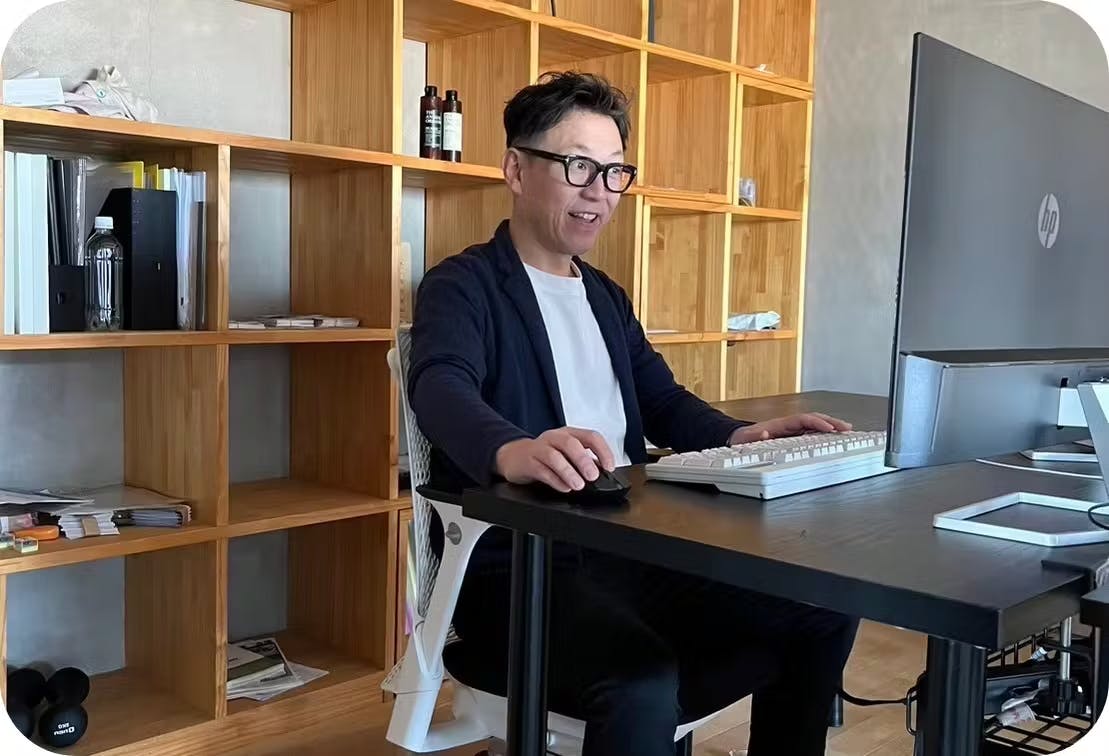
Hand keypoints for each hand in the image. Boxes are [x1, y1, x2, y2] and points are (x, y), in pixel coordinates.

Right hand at [494, 427, 616, 492]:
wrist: (513, 456)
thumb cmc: (544, 455)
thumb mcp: (566, 454)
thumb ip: (584, 460)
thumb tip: (602, 471)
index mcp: (569, 434)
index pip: (590, 436)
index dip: (603, 451)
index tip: (609, 467)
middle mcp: (554, 438)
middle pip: (571, 443)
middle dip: (584, 461)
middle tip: (593, 476)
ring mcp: (539, 449)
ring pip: (554, 456)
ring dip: (569, 472)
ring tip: (578, 485)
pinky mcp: (528, 462)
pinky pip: (541, 470)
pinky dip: (555, 480)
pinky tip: (564, 487)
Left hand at [729, 412, 852, 444]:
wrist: (738, 440)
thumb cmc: (743, 440)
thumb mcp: (744, 440)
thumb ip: (754, 437)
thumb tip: (764, 434)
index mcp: (780, 424)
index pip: (803, 420)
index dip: (817, 423)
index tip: (829, 428)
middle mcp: (788, 425)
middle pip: (814, 420)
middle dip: (831, 422)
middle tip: (847, 428)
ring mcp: (792, 431)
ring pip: (816, 426)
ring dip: (831, 427)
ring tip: (847, 432)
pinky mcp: (794, 437)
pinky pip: (813, 434)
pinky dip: (825, 435)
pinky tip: (835, 439)